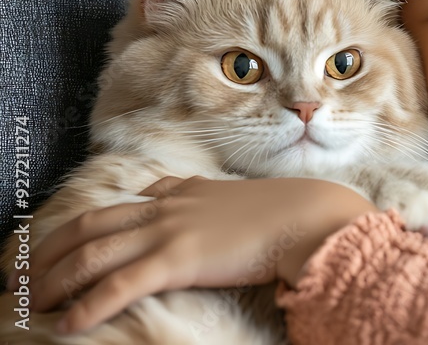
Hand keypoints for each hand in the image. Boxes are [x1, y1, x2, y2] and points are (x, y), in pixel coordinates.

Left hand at [10, 175, 377, 334]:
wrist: (309, 214)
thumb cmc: (290, 210)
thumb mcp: (245, 198)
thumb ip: (218, 203)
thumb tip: (210, 212)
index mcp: (185, 192)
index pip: (121, 203)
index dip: (85, 224)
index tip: (64, 242)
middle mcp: (167, 206)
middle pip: (90, 224)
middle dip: (50, 251)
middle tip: (23, 276)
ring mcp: (169, 230)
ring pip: (93, 252)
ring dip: (55, 279)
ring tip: (31, 302)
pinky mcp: (177, 259)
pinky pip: (119, 285)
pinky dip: (87, 306)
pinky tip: (66, 324)